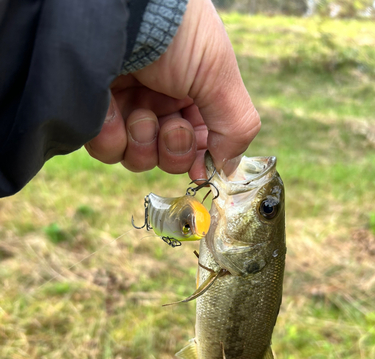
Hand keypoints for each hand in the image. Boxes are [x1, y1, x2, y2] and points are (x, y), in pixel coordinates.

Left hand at [85, 0, 260, 180]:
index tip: (202, 168)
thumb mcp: (219, 74)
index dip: (201, 158)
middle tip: (170, 128)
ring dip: (142, 143)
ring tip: (140, 113)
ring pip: (138, 158)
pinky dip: (111, 136)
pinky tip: (112, 109)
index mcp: (192, 93)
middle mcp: (159, 102)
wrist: (123, 9)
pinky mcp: (95, 112)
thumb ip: (236, 125)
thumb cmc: (176, 32)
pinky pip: (106, 149)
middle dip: (172, 149)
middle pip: (168, 157)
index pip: (199, 142)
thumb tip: (229, 167)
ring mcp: (126, 107)